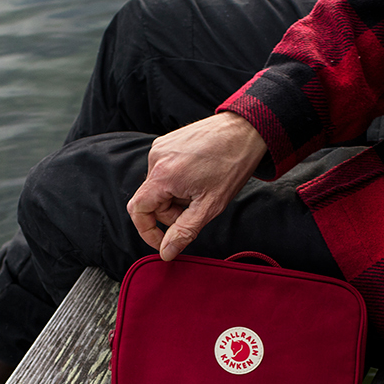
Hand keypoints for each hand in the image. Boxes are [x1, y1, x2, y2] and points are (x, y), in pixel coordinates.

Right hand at [127, 112, 266, 260]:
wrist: (245, 131)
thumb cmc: (232, 164)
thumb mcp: (210, 206)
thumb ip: (184, 232)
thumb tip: (167, 252)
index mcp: (163, 175)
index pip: (138, 211)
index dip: (148, 231)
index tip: (163, 241)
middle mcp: (156, 158)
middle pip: (151, 200)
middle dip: (171, 212)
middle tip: (197, 208)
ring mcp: (160, 147)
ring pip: (158, 186)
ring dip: (176, 196)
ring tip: (201, 188)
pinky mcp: (167, 141)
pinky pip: (164, 170)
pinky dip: (178, 180)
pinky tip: (198, 175)